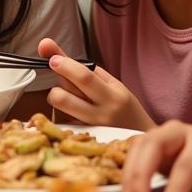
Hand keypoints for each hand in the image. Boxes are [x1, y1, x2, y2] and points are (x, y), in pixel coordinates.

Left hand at [38, 37, 153, 130]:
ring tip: (61, 91)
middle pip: (67, 96)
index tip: (54, 58)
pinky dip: (62, 110)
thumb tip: (53, 53)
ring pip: (62, 108)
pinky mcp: (83, 138)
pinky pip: (64, 119)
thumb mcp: (112, 85)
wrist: (140, 135)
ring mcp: (91, 129)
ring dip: (55, 95)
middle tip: (52, 63)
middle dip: (57, 78)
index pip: (85, 79)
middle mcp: (102, 114)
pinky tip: (69, 108)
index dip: (67, 67)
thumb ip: (85, 70)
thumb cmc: (122, 105)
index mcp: (113, 96)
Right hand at [122, 120, 191, 191]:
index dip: (175, 190)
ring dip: (128, 175)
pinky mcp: (152, 145)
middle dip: (140, 175)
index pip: (186, 164)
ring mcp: (163, 135)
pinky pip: (133, 154)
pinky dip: (126, 174)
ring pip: (138, 146)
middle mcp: (181, 131)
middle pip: (152, 144)